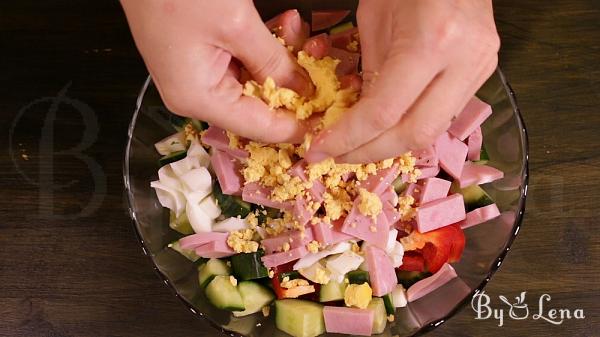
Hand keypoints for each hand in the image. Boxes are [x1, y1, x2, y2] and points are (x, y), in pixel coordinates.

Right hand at [120, 0, 311, 142]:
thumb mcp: (237, 25)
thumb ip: (273, 61)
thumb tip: (302, 90)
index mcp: (198, 98)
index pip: (258, 127)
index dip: (296, 126)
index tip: (328, 122)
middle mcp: (194, 96)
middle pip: (257, 105)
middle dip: (290, 83)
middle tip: (314, 56)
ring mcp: (195, 78)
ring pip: (252, 82)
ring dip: (278, 59)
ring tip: (294, 29)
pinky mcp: (198, 59)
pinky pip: (239, 64)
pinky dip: (260, 49)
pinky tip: (279, 26)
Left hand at [305, 0, 499, 162]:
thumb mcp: (374, 18)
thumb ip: (370, 72)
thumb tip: (357, 119)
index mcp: (431, 41)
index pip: (385, 112)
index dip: (348, 139)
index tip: (319, 150)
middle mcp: (464, 61)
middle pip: (415, 134)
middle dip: (370, 153)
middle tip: (337, 157)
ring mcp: (480, 69)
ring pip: (433, 131)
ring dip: (390, 145)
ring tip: (357, 148)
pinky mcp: (483, 73)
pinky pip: (442, 115)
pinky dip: (410, 128)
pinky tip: (386, 130)